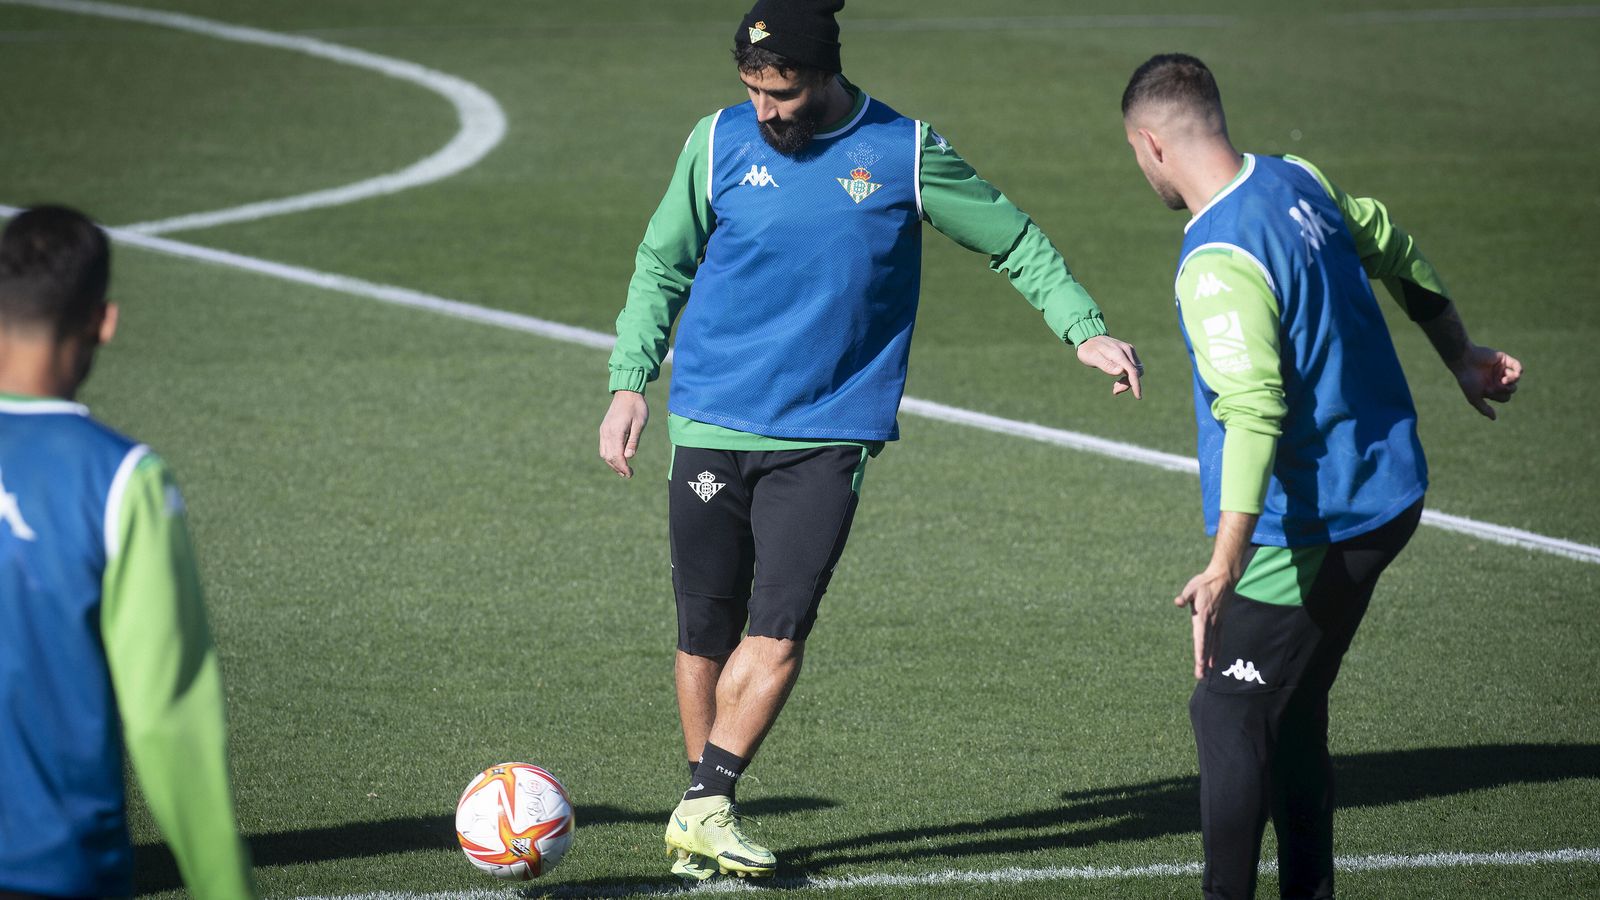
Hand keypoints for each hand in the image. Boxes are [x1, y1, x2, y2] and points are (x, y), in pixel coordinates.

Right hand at [598, 390, 648, 477]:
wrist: (627, 392)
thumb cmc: (637, 407)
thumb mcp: (639, 424)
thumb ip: (633, 441)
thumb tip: (628, 457)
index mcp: (616, 431)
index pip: (617, 455)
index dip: (623, 467)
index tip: (630, 474)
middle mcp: (606, 432)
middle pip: (609, 457)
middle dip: (618, 468)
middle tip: (628, 475)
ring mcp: (604, 430)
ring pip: (604, 453)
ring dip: (612, 463)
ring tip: (623, 470)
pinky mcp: (604, 429)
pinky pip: (603, 446)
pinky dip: (609, 455)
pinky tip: (618, 459)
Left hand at [1075, 334, 1143, 398]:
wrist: (1089, 338)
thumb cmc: (1088, 350)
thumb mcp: (1092, 359)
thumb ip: (1106, 365)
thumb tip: (1121, 371)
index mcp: (1118, 353)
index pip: (1133, 371)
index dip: (1136, 385)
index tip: (1138, 397)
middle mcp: (1127, 350)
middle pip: (1136, 372)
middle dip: (1128, 384)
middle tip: (1114, 390)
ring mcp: (1129, 350)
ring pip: (1137, 370)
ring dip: (1129, 381)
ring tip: (1115, 387)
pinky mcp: (1129, 352)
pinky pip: (1134, 367)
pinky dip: (1129, 376)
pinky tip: (1119, 380)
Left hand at [1174, 566, 1233, 680]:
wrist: (1223, 578)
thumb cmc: (1204, 583)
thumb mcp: (1192, 587)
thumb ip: (1184, 596)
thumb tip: (1177, 602)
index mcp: (1203, 616)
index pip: (1201, 637)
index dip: (1200, 651)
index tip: (1200, 663)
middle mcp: (1211, 622)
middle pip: (1206, 645)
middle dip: (1203, 661)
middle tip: (1199, 675)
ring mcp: (1217, 623)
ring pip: (1213, 645)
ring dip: (1209, 660)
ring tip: (1205, 674)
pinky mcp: (1220, 622)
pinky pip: (1218, 639)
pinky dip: (1216, 651)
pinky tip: (1214, 662)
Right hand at [1452, 345, 1521, 419]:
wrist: (1464, 361)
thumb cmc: (1467, 380)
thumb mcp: (1474, 398)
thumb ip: (1483, 408)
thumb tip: (1494, 418)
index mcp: (1491, 389)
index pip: (1505, 397)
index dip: (1499, 396)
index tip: (1487, 390)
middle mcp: (1496, 379)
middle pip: (1512, 390)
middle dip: (1506, 389)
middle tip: (1495, 384)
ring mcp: (1501, 369)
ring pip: (1516, 379)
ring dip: (1513, 381)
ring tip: (1504, 379)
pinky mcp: (1504, 359)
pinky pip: (1518, 366)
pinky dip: (1518, 371)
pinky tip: (1515, 373)